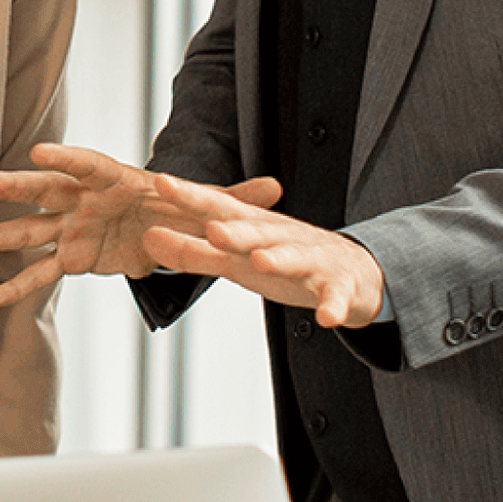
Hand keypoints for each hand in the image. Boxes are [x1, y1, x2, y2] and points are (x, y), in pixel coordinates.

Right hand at [0, 144, 287, 310]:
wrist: (165, 228)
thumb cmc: (180, 208)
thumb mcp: (209, 208)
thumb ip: (235, 200)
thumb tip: (277, 187)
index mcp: (117, 180)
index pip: (89, 165)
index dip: (67, 159)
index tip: (40, 151)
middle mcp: (86, 199)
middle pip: (45, 190)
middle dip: (12, 186)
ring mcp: (73, 227)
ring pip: (30, 231)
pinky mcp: (72, 257)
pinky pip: (40, 274)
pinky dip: (16, 289)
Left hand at [133, 182, 386, 328]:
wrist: (355, 273)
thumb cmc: (282, 261)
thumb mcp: (235, 259)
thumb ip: (193, 252)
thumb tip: (147, 239)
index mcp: (255, 227)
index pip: (218, 208)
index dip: (190, 197)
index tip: (160, 182)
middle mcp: (283, 237)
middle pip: (257, 230)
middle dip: (235, 230)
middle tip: (211, 228)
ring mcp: (314, 260)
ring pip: (296, 257)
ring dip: (280, 258)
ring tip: (262, 261)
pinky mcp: (340, 286)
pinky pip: (336, 297)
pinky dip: (333, 306)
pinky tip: (327, 319)